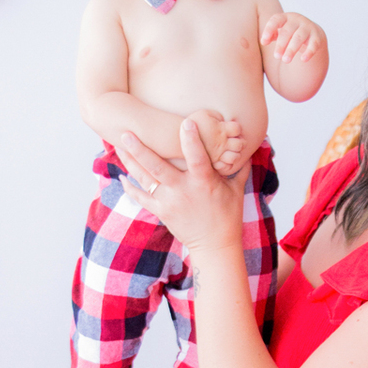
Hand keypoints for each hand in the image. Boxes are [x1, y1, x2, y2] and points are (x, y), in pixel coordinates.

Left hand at [119, 119, 246, 254]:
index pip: (197, 157)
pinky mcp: (161, 212)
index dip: (191, 140)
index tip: (185, 122)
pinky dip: (130, 187)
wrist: (215, 246)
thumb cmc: (228, 215)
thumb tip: (249, 147)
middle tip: (126, 132)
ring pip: (145, 178)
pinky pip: (141, 198)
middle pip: (158, 166)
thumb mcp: (236, 190)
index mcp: (204, 182)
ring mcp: (169, 202)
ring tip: (118, 146)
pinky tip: (120, 176)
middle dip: (141, 149)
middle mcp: (183, 191)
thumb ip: (239, 167)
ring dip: (130, 162)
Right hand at [190, 108, 245, 174]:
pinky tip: (222, 159)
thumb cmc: (191, 125)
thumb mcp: (204, 113)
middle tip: (230, 140)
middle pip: (240, 144)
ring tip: (227, 150)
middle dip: (238, 142)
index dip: (235, 128)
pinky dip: (228, 164)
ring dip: (235, 153)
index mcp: (221, 130)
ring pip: (236, 157)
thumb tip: (227, 122)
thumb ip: (218, 116)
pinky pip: (227, 167)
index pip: (238, 128)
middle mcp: (221, 144)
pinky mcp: (213, 165)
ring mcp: (218, 156)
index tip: (228, 128)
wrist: (176, 141)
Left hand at [261, 11, 325, 64]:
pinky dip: (309, 52)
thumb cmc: (290, 33)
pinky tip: (303, 59)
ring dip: (292, 49)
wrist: (311, 32)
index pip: (276, 20)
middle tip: (276, 56)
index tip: (264, 42)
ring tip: (286, 60)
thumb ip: (271, 35)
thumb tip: (263, 41)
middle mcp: (297, 20)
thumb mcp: (279, 32)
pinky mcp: (316, 37)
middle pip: (287, 31)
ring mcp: (308, 28)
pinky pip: (313, 44)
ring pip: (299, 38)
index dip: (269, 30)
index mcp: (285, 18)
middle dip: (281, 44)